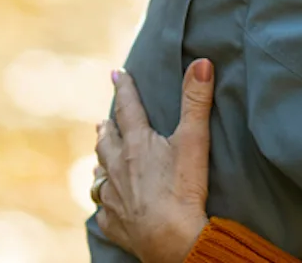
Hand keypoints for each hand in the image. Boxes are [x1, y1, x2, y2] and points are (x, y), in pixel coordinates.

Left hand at [94, 60, 215, 262]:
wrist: (171, 240)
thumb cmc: (183, 189)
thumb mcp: (194, 140)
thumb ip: (196, 101)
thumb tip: (202, 62)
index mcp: (137, 144)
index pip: (128, 108)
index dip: (123, 89)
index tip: (117, 74)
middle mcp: (118, 167)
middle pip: (107, 142)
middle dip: (107, 127)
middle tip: (104, 120)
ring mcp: (113, 197)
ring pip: (99, 174)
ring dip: (101, 161)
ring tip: (100, 158)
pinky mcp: (114, 223)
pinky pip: (103, 210)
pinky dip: (105, 202)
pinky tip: (107, 204)